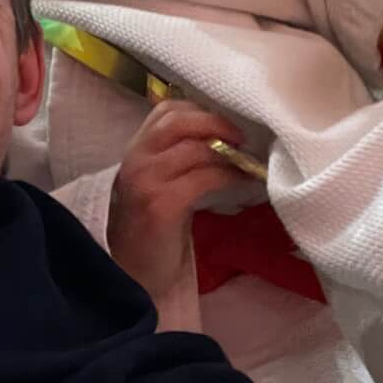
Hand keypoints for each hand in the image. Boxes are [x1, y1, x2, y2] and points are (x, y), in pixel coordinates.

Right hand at [107, 100, 250, 301]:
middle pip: (178, 120)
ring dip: (228, 153)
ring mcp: (146, 181)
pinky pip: (203, 178)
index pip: (166, 109)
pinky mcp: (161, 205)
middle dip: (216, 123)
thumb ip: (175, 157)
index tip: (226, 123)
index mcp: (135, 150)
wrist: (135, 273)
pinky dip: (228, 176)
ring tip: (248, 162)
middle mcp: (136, 159)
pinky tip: (243, 183)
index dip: (200, 110)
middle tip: (243, 138)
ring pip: (194, 148)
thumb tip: (221, 136)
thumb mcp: (156, 183)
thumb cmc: (152, 228)